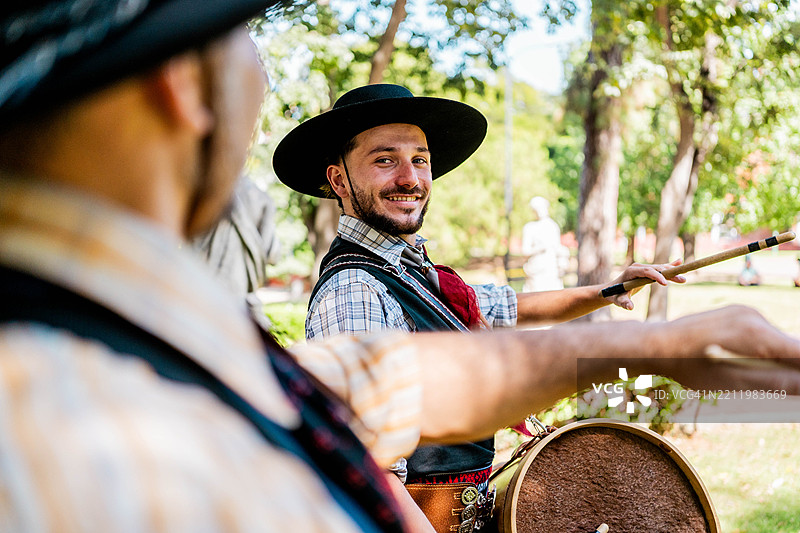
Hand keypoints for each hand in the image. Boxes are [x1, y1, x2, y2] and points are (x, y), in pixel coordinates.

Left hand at [605, 259, 685, 310]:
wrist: (610, 290)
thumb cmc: (613, 295)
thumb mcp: (617, 300)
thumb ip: (623, 302)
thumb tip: (630, 307)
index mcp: (631, 271)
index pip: (646, 271)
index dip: (656, 276)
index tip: (665, 283)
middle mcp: (638, 267)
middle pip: (656, 269)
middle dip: (669, 274)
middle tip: (682, 280)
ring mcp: (643, 268)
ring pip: (660, 268)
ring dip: (672, 272)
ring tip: (684, 278)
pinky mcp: (646, 271)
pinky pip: (659, 268)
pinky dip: (669, 266)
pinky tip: (679, 261)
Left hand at [656, 306, 799, 393]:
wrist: (658, 342)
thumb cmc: (692, 367)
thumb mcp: (736, 382)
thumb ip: (777, 383)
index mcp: (757, 334)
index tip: (797, 382)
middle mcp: (755, 317)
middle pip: (791, 346)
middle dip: (792, 367)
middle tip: (783, 386)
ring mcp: (745, 312)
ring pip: (776, 341)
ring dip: (774, 360)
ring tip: (746, 373)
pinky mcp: (737, 312)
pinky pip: (761, 333)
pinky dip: (760, 350)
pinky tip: (741, 361)